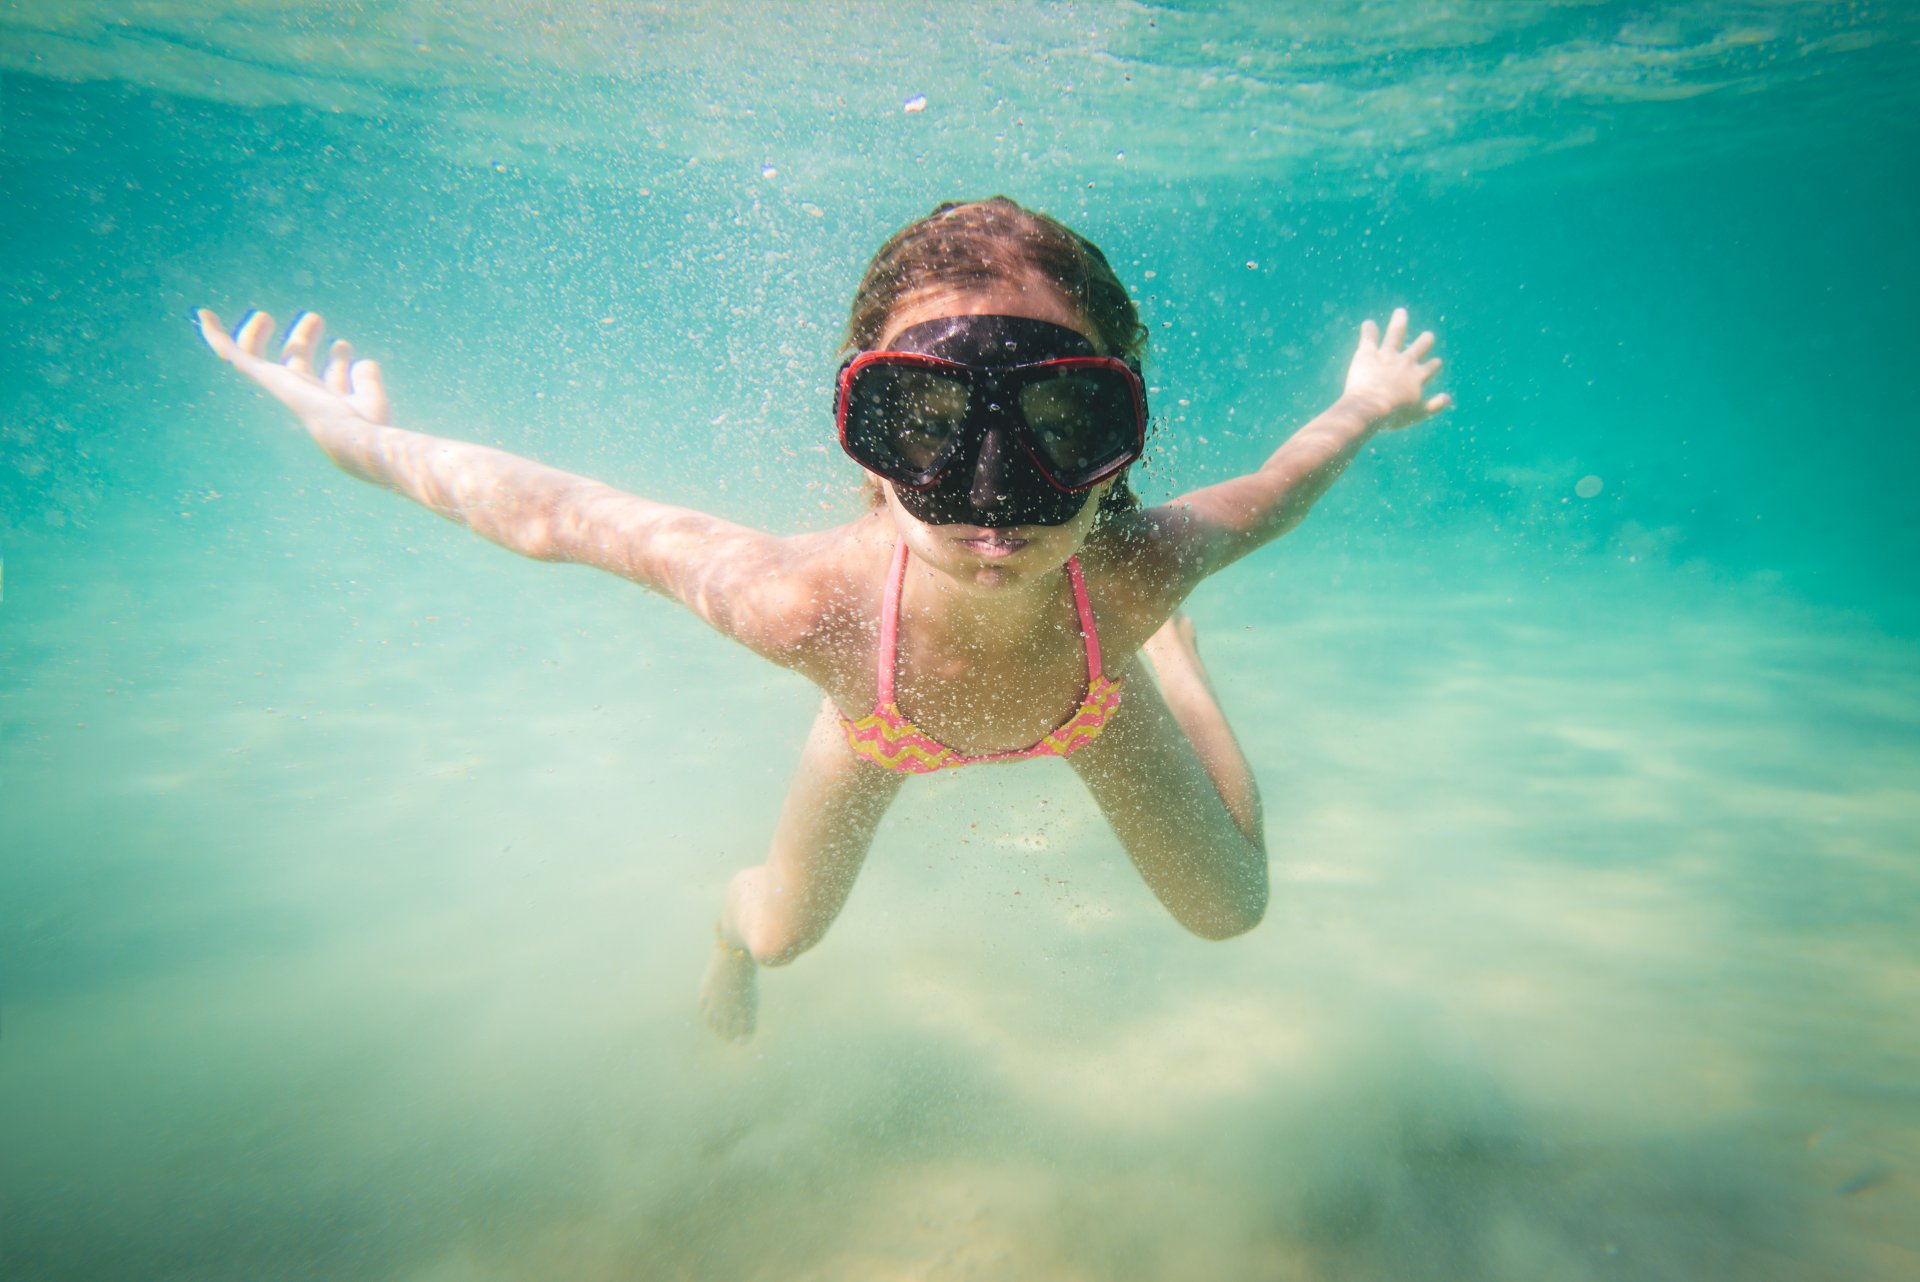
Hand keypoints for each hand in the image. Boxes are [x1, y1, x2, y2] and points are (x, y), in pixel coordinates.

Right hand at [193, 309, 391, 431]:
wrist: (351, 437)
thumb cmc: (366, 426)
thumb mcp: (371, 398)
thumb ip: (366, 380)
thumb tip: (364, 361)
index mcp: (332, 402)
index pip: (330, 379)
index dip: (336, 361)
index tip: (343, 344)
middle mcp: (305, 395)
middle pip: (299, 362)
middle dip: (306, 338)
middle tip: (316, 318)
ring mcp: (283, 386)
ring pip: (262, 355)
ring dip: (264, 332)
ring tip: (270, 313)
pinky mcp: (266, 377)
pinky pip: (235, 354)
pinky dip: (217, 336)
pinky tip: (204, 316)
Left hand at [1340, 307, 1449, 431]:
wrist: (1371, 407)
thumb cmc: (1393, 415)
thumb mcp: (1417, 414)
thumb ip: (1434, 406)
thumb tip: (1448, 398)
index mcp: (1418, 376)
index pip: (1431, 367)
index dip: (1434, 364)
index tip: (1435, 362)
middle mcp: (1405, 362)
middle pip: (1420, 346)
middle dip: (1425, 341)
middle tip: (1428, 335)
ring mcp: (1387, 356)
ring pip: (1396, 334)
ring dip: (1399, 322)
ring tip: (1400, 312)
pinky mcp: (1368, 354)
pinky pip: (1369, 337)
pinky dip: (1369, 329)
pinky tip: (1368, 324)